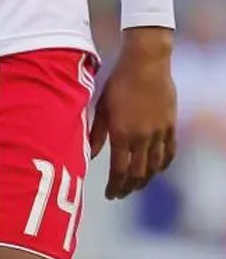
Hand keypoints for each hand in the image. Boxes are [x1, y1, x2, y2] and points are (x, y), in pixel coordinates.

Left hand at [90, 28, 175, 199]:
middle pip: (138, 173)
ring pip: (155, 166)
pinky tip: (157, 169)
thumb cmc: (117, 81)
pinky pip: (169, 153)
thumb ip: (95, 132)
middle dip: (128, 187)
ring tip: (136, 185)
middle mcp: (143, 138)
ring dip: (145, 179)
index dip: (115, 186)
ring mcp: (159, 134)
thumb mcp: (101, 106)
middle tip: (121, 193)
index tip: (110, 194)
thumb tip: (88, 155)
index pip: (119, 170)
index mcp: (122, 134)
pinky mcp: (171, 126)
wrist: (145, 64)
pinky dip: (163, 165)